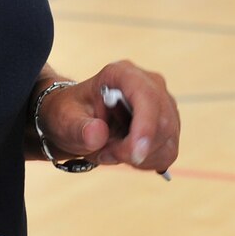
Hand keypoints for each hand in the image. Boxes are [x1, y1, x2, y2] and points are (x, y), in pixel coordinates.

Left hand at [41, 60, 180, 171]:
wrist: (78, 119)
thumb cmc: (71, 114)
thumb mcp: (65, 119)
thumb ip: (79, 128)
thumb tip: (97, 134)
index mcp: (122, 74)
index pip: (146, 97)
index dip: (145, 127)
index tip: (134, 154)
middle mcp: (150, 84)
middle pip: (161, 122)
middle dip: (133, 148)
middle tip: (103, 153)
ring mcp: (163, 104)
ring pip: (166, 140)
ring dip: (137, 157)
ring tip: (109, 150)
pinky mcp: (169, 125)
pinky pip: (167, 151)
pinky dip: (146, 161)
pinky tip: (125, 153)